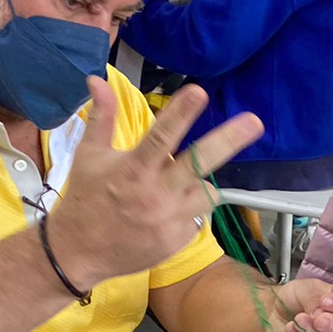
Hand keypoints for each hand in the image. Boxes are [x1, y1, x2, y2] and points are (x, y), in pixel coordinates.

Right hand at [46, 79, 261, 288]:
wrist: (78, 252)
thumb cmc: (85, 198)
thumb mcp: (89, 155)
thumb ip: (102, 118)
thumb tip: (98, 79)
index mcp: (133, 168)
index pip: (161, 136)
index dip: (181, 114)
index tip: (199, 92)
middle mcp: (155, 193)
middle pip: (200, 162)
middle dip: (229, 140)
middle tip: (255, 122)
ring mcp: (169, 219)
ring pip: (207, 193)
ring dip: (202, 185)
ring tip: (181, 186)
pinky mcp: (176, 240)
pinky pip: (195, 218)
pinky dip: (186, 211)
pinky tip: (163, 215)